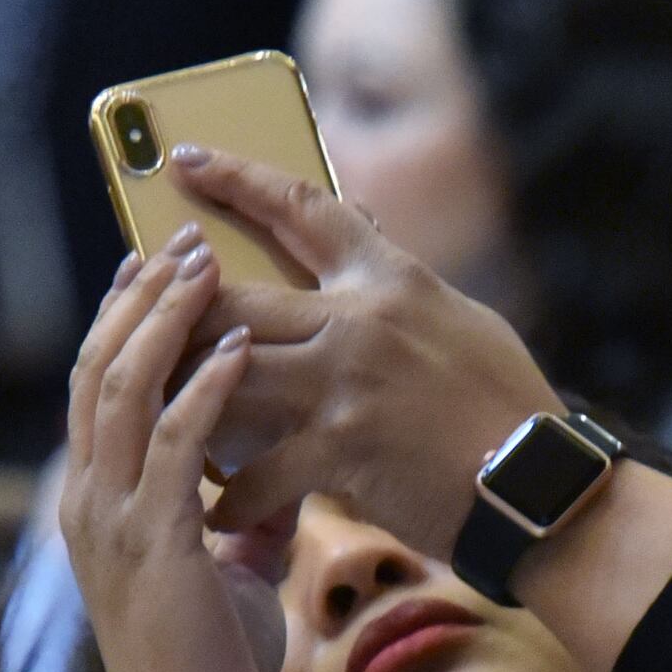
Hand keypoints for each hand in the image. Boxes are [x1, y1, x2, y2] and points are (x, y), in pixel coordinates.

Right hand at [58, 243, 271, 671]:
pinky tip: (235, 346)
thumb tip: (284, 484)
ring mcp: (114, 519)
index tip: (153, 264)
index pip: (95, 385)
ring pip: (123, 390)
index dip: (121, 319)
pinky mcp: (154, 542)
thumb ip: (244, 519)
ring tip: (203, 265)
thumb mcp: (229, 572)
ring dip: (166, 321)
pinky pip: (173, 445)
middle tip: (182, 239)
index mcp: (98, 502)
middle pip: (98, 367)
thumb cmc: (213, 663)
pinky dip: (203, 388)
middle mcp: (91, 499)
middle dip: (140, 298)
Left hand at [174, 150, 570, 551]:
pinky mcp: (340, 450)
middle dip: (177, 307)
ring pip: (226, 376)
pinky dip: (231, 496)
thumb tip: (361, 256)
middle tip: (134, 312)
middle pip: (234, 297)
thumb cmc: (506, 405)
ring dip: (184, 400)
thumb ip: (397, 291)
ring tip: (151, 418)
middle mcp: (361, 320)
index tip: (188, 159)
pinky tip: (216, 513)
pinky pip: (257, 471)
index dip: (239, 180)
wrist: (538, 483)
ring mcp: (345, 384)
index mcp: (391, 276)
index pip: (303, 209)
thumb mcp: (458, 321)